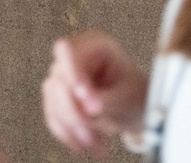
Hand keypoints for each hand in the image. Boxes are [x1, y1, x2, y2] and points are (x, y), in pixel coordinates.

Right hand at [42, 31, 148, 156]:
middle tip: (92, 134)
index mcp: (96, 44)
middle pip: (58, 79)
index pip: (68, 51)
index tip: (90, 104)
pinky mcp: (59, 97)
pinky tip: (82, 145)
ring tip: (95, 145)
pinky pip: (53, 115)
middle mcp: (76, 57)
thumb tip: (86, 109)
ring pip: (53, 100)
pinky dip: (67, 133)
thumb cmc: (137, 95)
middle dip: (75, 112)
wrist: (137, 109)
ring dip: (72, 127)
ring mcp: (65, 76)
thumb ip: (105, 101)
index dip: (73, 75)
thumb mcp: (127, 97)